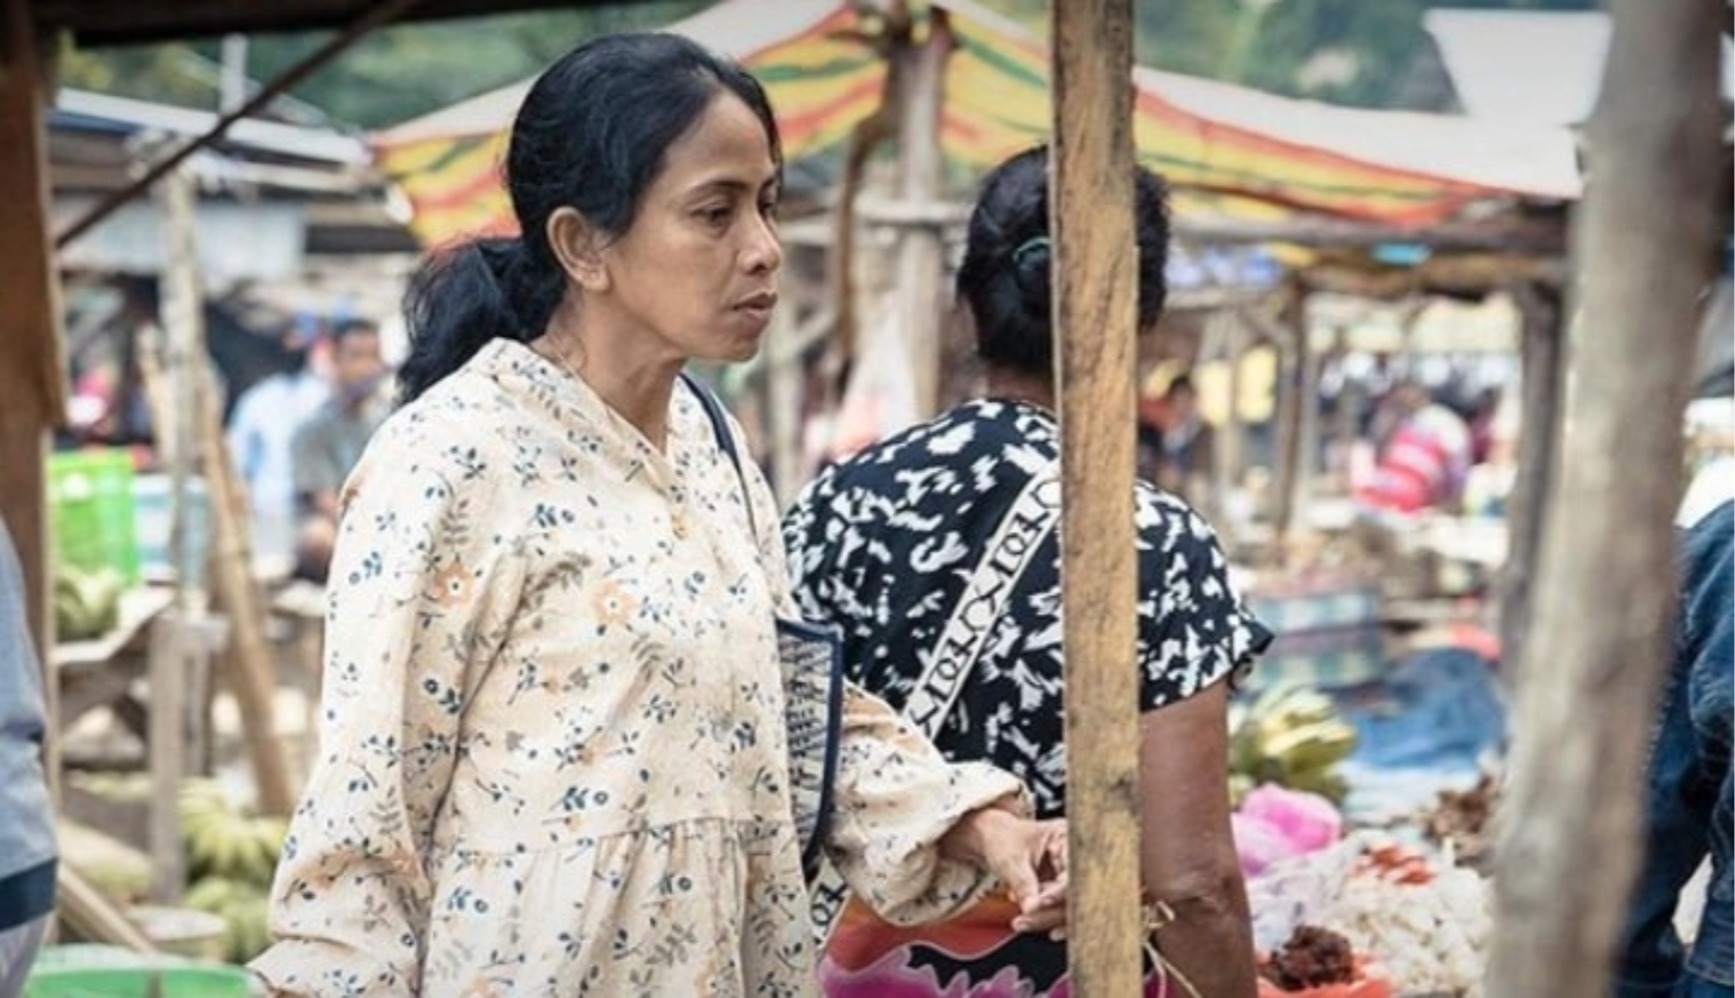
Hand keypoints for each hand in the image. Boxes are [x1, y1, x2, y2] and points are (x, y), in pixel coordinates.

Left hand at [942, 808, 1068, 937]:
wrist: (990, 841)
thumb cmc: (1002, 839)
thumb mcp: (1010, 859)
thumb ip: (1023, 883)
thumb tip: (1032, 909)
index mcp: (1066, 839)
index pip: (1072, 871)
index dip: (1060, 891)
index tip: (1042, 902)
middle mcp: (1072, 859)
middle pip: (1072, 893)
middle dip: (1049, 911)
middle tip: (1026, 919)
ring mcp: (1066, 878)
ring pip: (1065, 907)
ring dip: (1044, 919)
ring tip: (1020, 922)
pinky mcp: (1058, 894)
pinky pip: (1057, 911)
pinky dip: (1044, 920)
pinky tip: (1030, 923)